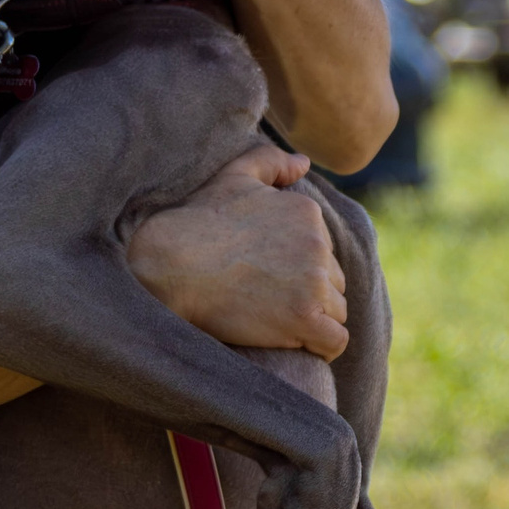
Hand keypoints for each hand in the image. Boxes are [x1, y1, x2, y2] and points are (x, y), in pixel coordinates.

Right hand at [126, 143, 348, 359]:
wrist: (172, 265)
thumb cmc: (197, 221)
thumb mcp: (234, 177)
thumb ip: (272, 163)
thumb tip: (304, 164)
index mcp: (308, 213)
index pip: (324, 252)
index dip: (299, 269)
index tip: (268, 278)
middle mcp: (318, 245)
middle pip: (333, 282)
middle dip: (310, 295)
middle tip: (270, 303)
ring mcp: (313, 282)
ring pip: (336, 311)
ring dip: (314, 320)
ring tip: (278, 323)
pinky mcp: (303, 317)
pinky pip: (336, 340)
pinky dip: (324, 346)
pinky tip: (304, 346)